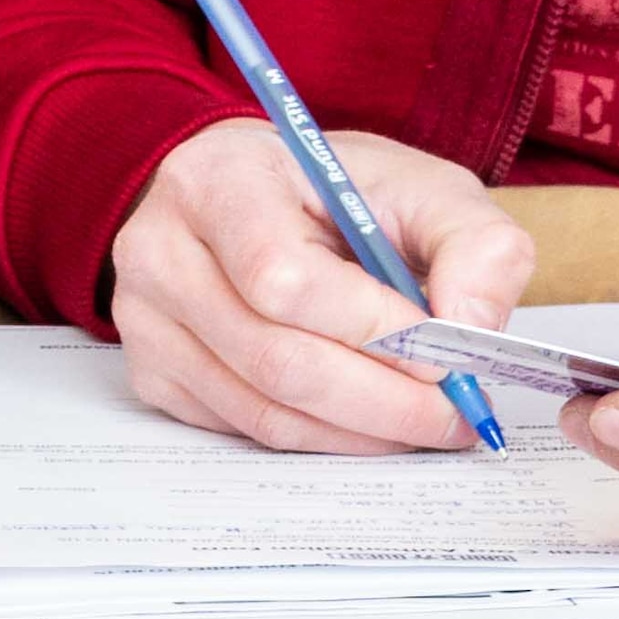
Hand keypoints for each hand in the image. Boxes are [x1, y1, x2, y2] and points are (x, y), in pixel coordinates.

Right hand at [109, 118, 534, 453]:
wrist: (250, 196)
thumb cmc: (333, 193)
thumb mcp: (420, 186)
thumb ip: (473, 244)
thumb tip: (470, 331)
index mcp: (219, 180)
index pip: (283, 277)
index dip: (371, 330)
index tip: (445, 358)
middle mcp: (160, 249)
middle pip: (274, 357)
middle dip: (381, 400)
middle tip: (454, 416)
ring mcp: (144, 318)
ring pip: (261, 409)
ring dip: (358, 432)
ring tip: (424, 422)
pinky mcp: (151, 372)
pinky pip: (243, 429)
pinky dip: (319, 438)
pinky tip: (365, 420)